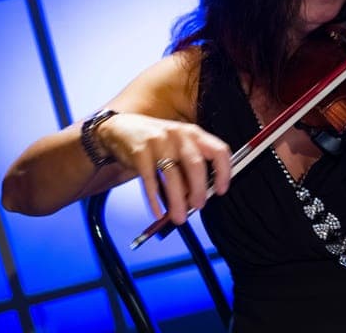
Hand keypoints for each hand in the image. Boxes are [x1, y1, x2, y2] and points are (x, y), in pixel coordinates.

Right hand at [96, 113, 231, 223]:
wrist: (121, 128)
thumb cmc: (157, 140)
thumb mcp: (179, 145)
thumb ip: (191, 166)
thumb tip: (199, 195)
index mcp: (194, 134)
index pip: (218, 151)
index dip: (224, 172)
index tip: (222, 189)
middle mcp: (179, 136)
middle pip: (196, 165)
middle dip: (199, 190)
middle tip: (198, 206)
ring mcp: (159, 144)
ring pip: (172, 176)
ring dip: (177, 201)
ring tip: (179, 217)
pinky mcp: (140, 154)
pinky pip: (150, 182)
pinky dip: (154, 200)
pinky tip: (158, 212)